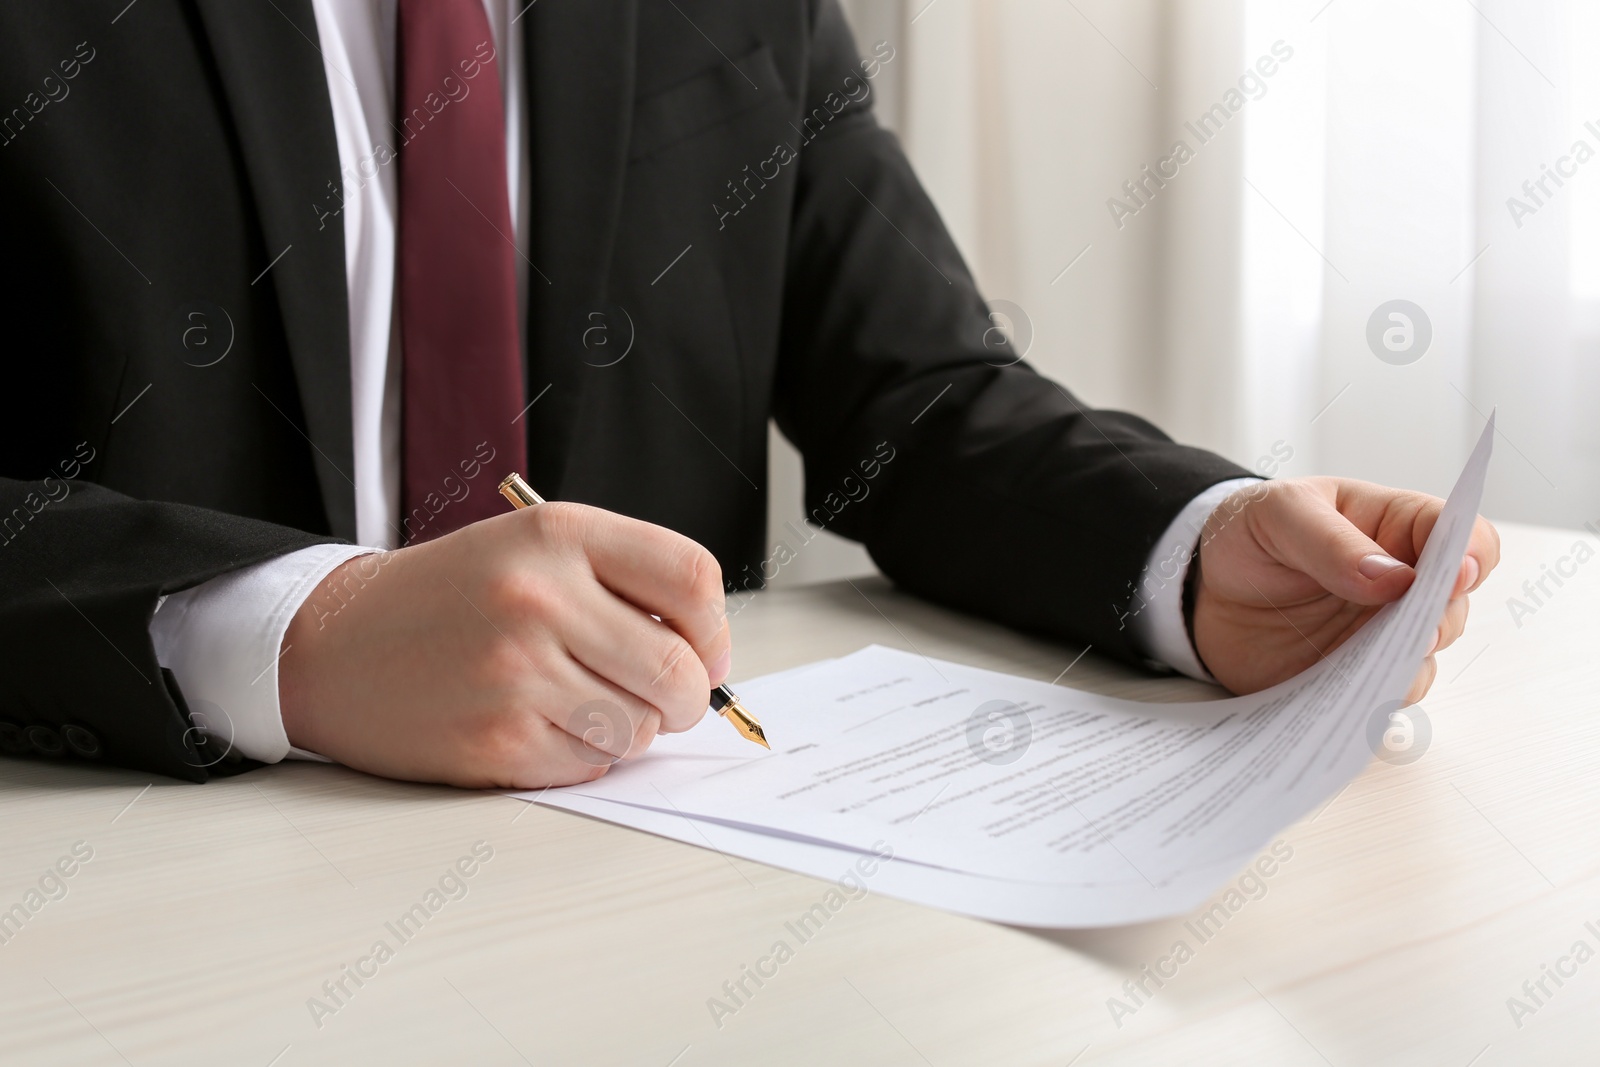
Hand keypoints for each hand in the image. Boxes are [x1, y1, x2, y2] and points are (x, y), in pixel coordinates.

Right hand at [278, 503, 731, 788]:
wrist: (333, 644)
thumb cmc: (448, 597)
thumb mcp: (532, 548)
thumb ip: (623, 582)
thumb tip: (711, 656)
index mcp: (559, 534)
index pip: (693, 578)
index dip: (714, 628)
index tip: (706, 652)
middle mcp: (541, 597)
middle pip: (681, 670)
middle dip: (687, 698)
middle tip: (664, 698)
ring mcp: (518, 672)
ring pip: (642, 727)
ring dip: (630, 728)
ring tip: (578, 701)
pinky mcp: (499, 738)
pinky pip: (592, 763)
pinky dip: (583, 755)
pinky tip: (537, 724)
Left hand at [1191, 477, 1498, 701]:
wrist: (1204, 586)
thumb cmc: (1251, 533)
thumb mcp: (1280, 514)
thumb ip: (1330, 542)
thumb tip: (1392, 579)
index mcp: (1395, 525)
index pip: (1462, 534)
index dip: (1471, 555)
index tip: (1457, 575)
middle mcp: (1403, 582)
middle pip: (1452, 604)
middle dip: (1439, 619)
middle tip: (1414, 632)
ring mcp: (1380, 631)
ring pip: (1425, 657)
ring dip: (1407, 665)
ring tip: (1373, 669)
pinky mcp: (1353, 673)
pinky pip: (1381, 694)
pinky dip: (1370, 698)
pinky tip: (1346, 697)